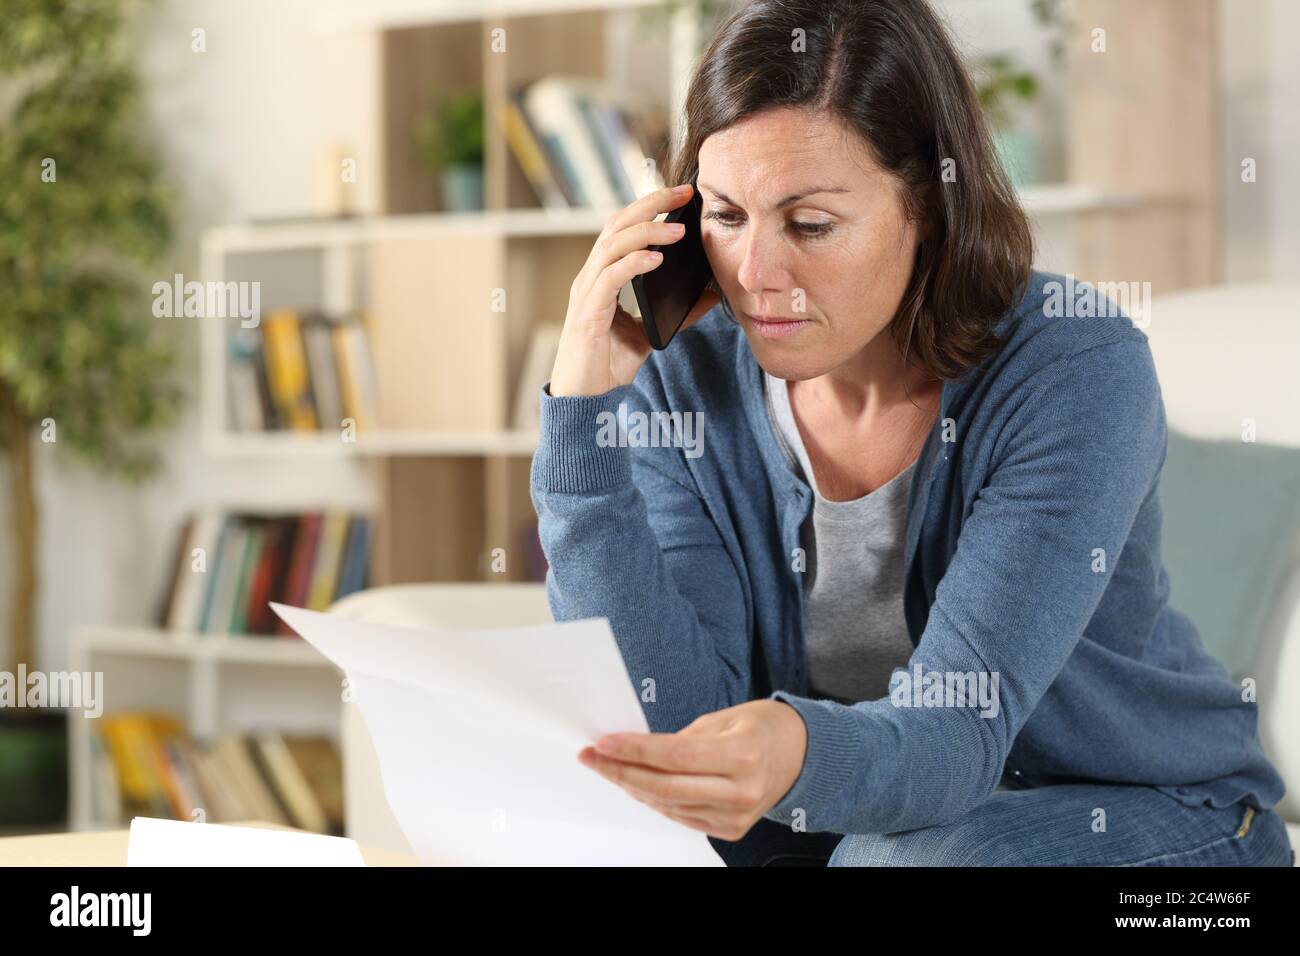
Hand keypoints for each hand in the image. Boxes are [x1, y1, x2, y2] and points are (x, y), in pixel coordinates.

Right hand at [549, 182, 719, 396]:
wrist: (584, 400)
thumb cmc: (608, 365)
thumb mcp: (649, 333)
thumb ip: (676, 314)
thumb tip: (710, 296)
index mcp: (602, 276)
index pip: (623, 228)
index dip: (650, 207)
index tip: (683, 195)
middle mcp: (590, 278)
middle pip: (616, 225)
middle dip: (651, 204)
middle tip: (684, 193)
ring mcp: (586, 294)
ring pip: (612, 246)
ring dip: (646, 233)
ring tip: (677, 229)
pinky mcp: (587, 315)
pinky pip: (609, 279)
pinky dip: (633, 265)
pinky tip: (657, 260)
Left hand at [577, 699, 807, 841]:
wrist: (803, 756)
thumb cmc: (764, 727)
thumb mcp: (726, 717)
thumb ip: (683, 737)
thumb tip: (638, 750)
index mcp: (742, 755)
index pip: (675, 756)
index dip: (634, 750)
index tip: (603, 743)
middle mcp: (741, 791)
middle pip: (666, 787)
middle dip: (621, 772)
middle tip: (592, 757)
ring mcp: (737, 816)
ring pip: (669, 805)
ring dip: (633, 786)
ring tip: (608, 767)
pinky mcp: (732, 830)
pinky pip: (682, 816)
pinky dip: (656, 801)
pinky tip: (637, 784)